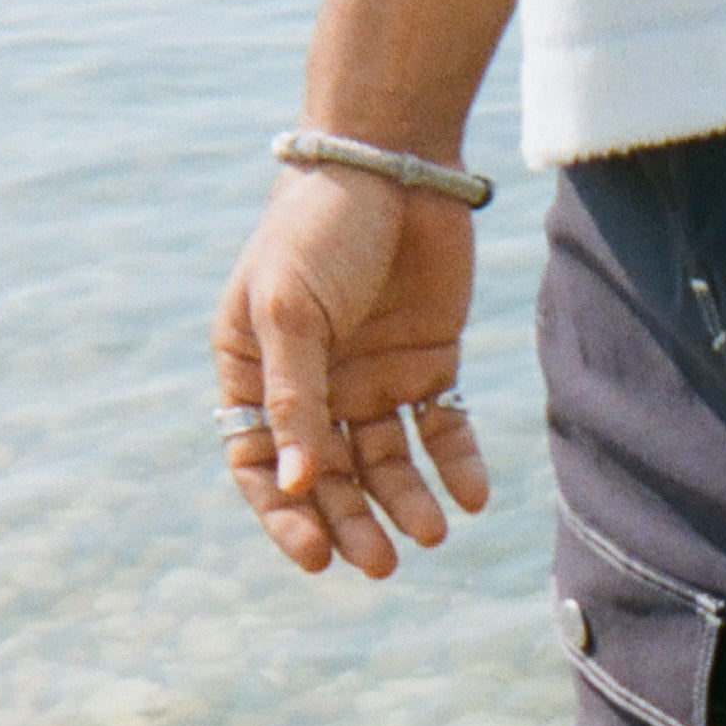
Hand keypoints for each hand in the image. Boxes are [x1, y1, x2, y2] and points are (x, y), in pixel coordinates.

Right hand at [211, 162, 490, 575]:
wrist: (394, 161)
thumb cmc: (319, 227)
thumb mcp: (292, 313)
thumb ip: (295, 400)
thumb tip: (298, 487)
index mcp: (254, 370)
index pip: (260, 464)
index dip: (285, 516)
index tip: (316, 557)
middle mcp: (311, 385)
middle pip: (328, 478)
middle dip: (352, 523)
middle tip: (379, 565)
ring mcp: (370, 377)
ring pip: (386, 464)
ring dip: (406, 502)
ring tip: (430, 533)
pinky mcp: (427, 365)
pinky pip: (441, 430)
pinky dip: (456, 465)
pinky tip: (471, 495)